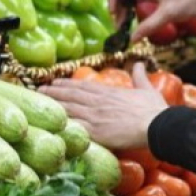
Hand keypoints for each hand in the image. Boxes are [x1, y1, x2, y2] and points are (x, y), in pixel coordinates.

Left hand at [40, 63, 166, 149]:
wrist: (156, 125)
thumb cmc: (154, 110)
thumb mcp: (147, 89)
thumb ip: (140, 77)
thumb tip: (139, 64)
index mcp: (109, 92)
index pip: (83, 86)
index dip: (67, 84)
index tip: (56, 81)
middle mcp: (99, 102)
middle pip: (71, 95)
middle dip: (54, 92)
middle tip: (39, 90)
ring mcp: (95, 116)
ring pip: (69, 108)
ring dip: (53, 105)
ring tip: (40, 102)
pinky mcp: (95, 132)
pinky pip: (74, 126)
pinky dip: (62, 123)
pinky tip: (50, 123)